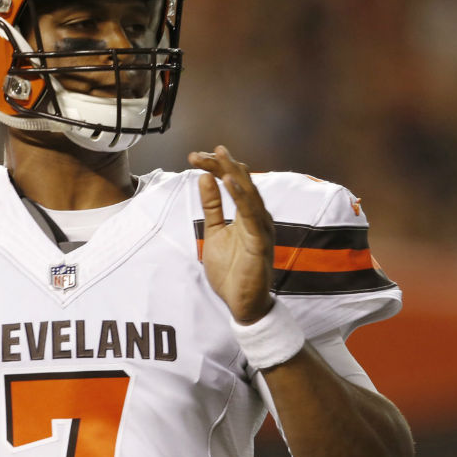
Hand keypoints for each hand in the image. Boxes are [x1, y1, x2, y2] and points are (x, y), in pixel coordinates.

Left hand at [188, 145, 275, 323]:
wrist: (241, 304)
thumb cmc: (232, 271)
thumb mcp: (214, 232)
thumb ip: (212, 206)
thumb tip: (205, 177)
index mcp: (248, 213)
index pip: (234, 181)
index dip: (215, 166)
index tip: (194, 157)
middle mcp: (258, 217)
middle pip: (242, 182)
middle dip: (222, 164)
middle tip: (201, 152)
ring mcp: (261, 228)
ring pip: (249, 194)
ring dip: (233, 174)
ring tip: (219, 157)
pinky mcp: (260, 242)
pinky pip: (251, 215)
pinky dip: (241, 197)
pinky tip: (229, 182)